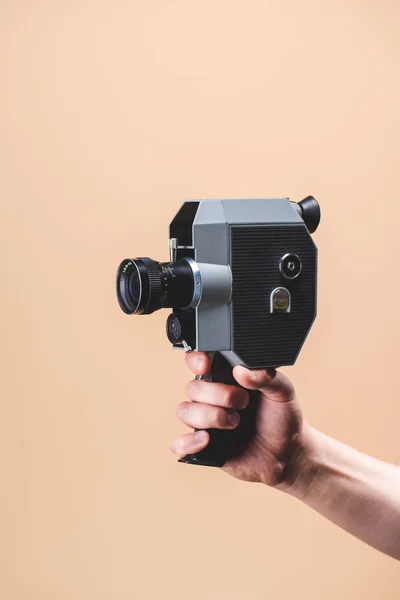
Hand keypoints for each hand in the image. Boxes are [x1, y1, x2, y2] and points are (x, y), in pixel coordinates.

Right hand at [170, 352, 305, 487]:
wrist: (288, 453)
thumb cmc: (281, 418)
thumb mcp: (283, 392)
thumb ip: (267, 376)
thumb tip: (242, 371)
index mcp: (226, 378)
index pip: (199, 361)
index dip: (196, 360)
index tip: (207, 364)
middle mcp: (212, 398)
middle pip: (193, 387)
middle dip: (219, 395)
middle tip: (243, 402)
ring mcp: (206, 422)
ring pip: (185, 411)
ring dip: (210, 416)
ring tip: (235, 423)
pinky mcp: (203, 447)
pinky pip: (179, 444)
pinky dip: (188, 442)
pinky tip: (207, 440)